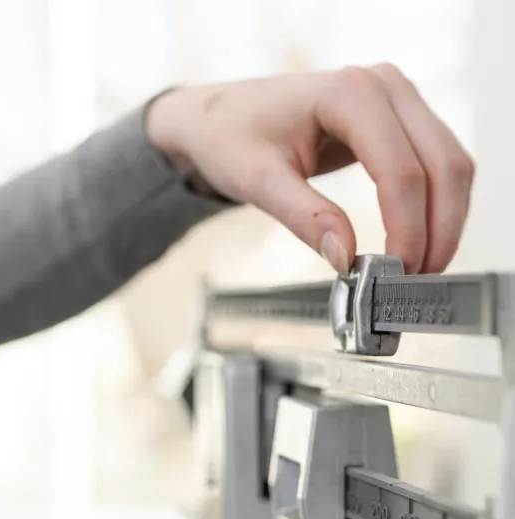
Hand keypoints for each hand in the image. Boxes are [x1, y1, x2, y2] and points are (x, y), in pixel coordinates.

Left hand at [147, 65, 473, 274]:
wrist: (220, 118)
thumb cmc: (230, 137)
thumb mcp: (259, 181)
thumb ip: (306, 218)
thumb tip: (347, 260)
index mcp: (349, 93)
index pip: (400, 171)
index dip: (407, 229)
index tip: (395, 273)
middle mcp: (383, 87)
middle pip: (443, 165)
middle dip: (437, 230)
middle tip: (415, 281)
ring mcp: (395, 100)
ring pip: (450, 165)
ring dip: (443, 221)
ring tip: (418, 269)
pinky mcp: (396, 120)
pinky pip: (435, 164)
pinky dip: (434, 206)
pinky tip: (417, 241)